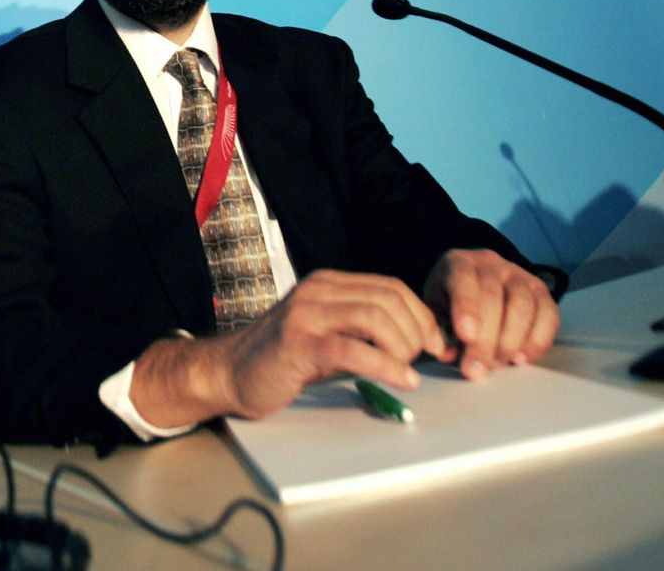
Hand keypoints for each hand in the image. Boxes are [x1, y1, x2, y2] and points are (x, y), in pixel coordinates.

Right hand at [130, 270, 446, 426]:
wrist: (228, 373)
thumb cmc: (282, 360)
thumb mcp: (326, 333)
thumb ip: (362, 330)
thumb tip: (417, 342)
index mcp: (327, 284)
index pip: (390, 287)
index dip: (421, 315)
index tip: (436, 344)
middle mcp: (318, 291)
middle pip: (389, 299)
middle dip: (417, 332)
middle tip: (424, 360)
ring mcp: (306, 314)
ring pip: (376, 319)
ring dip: (403, 348)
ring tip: (408, 370)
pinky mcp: (299, 343)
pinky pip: (354, 350)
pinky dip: (386, 366)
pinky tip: (402, 380)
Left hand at [422, 249, 559, 379]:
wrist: (474, 287)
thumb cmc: (450, 301)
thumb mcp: (435, 311)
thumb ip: (439, 331)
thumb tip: (448, 354)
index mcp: (458, 263)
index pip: (463, 281)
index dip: (466, 309)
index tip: (466, 336)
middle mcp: (491, 264)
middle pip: (493, 298)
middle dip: (486, 340)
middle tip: (477, 369)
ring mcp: (519, 275)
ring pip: (523, 306)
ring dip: (511, 342)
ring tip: (497, 364)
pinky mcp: (540, 291)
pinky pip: (548, 315)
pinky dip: (537, 341)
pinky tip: (521, 358)